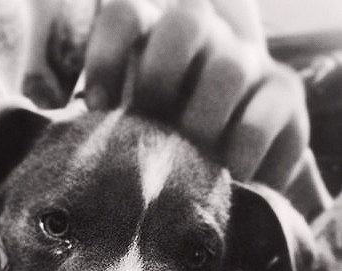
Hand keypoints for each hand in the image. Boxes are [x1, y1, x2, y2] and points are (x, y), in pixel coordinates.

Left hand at [84, 0, 309, 193]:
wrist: (232, 169)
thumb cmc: (166, 150)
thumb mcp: (131, 131)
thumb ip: (108, 121)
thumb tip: (66, 136)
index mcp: (158, 40)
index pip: (128, 13)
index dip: (108, 55)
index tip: (101, 108)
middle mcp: (206, 40)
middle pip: (186, 20)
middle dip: (161, 75)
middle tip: (153, 126)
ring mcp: (248, 63)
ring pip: (228, 65)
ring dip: (203, 118)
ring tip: (192, 163)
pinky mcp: (284, 95)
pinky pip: (267, 112)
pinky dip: (243, 147)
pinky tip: (231, 175)